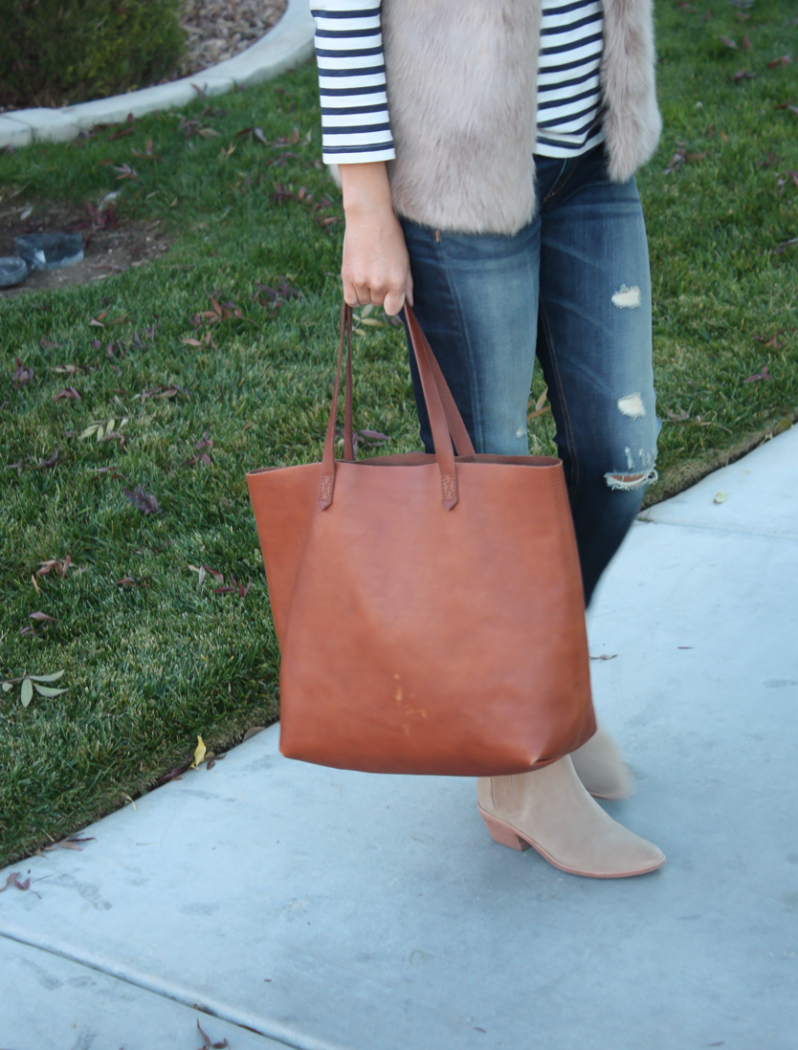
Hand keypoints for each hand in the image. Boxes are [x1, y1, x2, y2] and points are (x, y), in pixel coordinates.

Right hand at [339, 162, 413, 315]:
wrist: (369, 218)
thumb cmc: (390, 237)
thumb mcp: (405, 260)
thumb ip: (407, 285)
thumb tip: (409, 304)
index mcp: (396, 282)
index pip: (392, 309)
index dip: (391, 302)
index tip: (389, 293)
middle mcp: (379, 284)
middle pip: (378, 303)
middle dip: (379, 293)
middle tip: (377, 273)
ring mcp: (362, 281)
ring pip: (364, 301)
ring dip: (366, 292)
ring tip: (367, 273)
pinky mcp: (347, 276)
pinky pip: (350, 300)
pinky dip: (354, 295)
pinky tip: (357, 283)